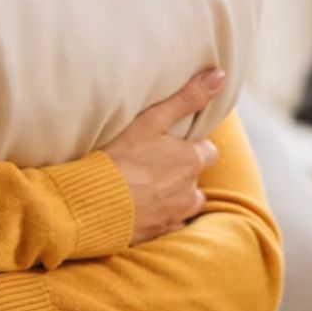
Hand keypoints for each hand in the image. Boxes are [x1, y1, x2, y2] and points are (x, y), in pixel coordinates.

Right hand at [102, 69, 224, 245]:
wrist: (90, 204)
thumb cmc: (120, 157)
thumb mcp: (152, 120)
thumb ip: (187, 98)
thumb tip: (221, 75)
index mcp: (191, 161)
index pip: (208, 151)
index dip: (191, 147)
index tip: (172, 145)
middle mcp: (190, 191)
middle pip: (196, 179)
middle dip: (183, 173)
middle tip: (154, 165)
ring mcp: (175, 215)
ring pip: (185, 204)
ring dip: (174, 197)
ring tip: (146, 187)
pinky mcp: (159, 234)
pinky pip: (168, 226)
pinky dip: (159, 217)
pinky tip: (140, 209)